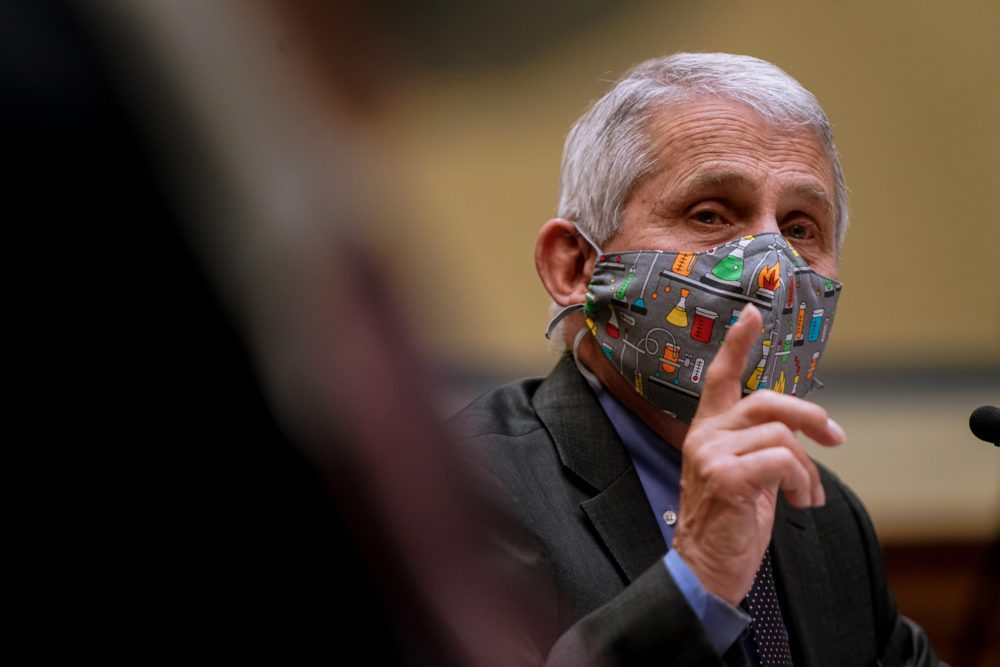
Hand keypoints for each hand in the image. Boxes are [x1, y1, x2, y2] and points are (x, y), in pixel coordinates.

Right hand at [670, 304, 844, 605]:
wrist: (705, 568)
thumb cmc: (729, 524)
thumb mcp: (747, 476)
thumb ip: (763, 447)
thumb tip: (805, 434)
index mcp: (708, 431)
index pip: (720, 378)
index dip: (737, 344)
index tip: (752, 313)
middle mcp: (705, 437)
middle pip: (767, 402)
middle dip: (810, 416)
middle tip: (835, 437)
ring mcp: (711, 455)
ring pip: (781, 436)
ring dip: (807, 469)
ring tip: (806, 497)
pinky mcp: (725, 477)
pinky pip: (782, 461)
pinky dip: (802, 481)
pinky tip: (799, 503)